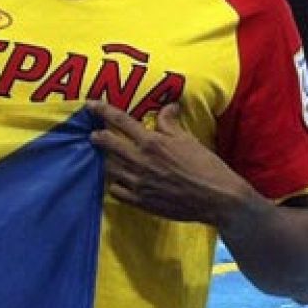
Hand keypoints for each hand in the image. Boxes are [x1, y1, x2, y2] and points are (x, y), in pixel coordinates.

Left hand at [86, 99, 259, 227]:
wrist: (216, 198)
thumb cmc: (205, 166)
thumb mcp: (188, 139)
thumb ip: (170, 123)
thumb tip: (167, 106)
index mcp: (151, 142)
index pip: (120, 121)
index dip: (102, 111)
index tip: (90, 106)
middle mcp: (140, 161)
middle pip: (108, 144)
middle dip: (98, 137)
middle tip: (94, 135)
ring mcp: (138, 183)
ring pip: (110, 167)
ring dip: (106, 160)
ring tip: (107, 157)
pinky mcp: (141, 201)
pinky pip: (116, 191)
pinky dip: (115, 184)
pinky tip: (118, 181)